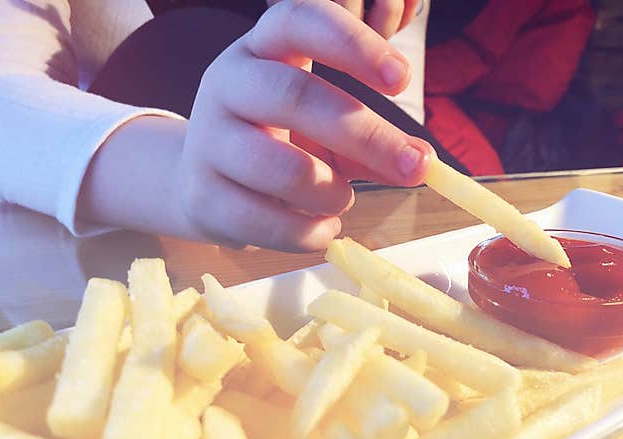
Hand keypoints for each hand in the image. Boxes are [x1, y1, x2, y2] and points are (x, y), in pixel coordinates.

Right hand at [176, 0, 433, 250]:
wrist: (201, 183)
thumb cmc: (276, 146)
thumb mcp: (323, 130)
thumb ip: (370, 143)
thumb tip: (421, 161)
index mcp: (260, 50)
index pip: (299, 20)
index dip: (352, 44)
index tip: (402, 79)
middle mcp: (227, 84)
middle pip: (295, 96)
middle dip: (365, 134)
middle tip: (415, 167)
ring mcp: (207, 141)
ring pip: (284, 168)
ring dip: (332, 194)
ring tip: (343, 201)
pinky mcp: (202, 197)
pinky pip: (266, 221)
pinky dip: (309, 233)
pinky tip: (322, 230)